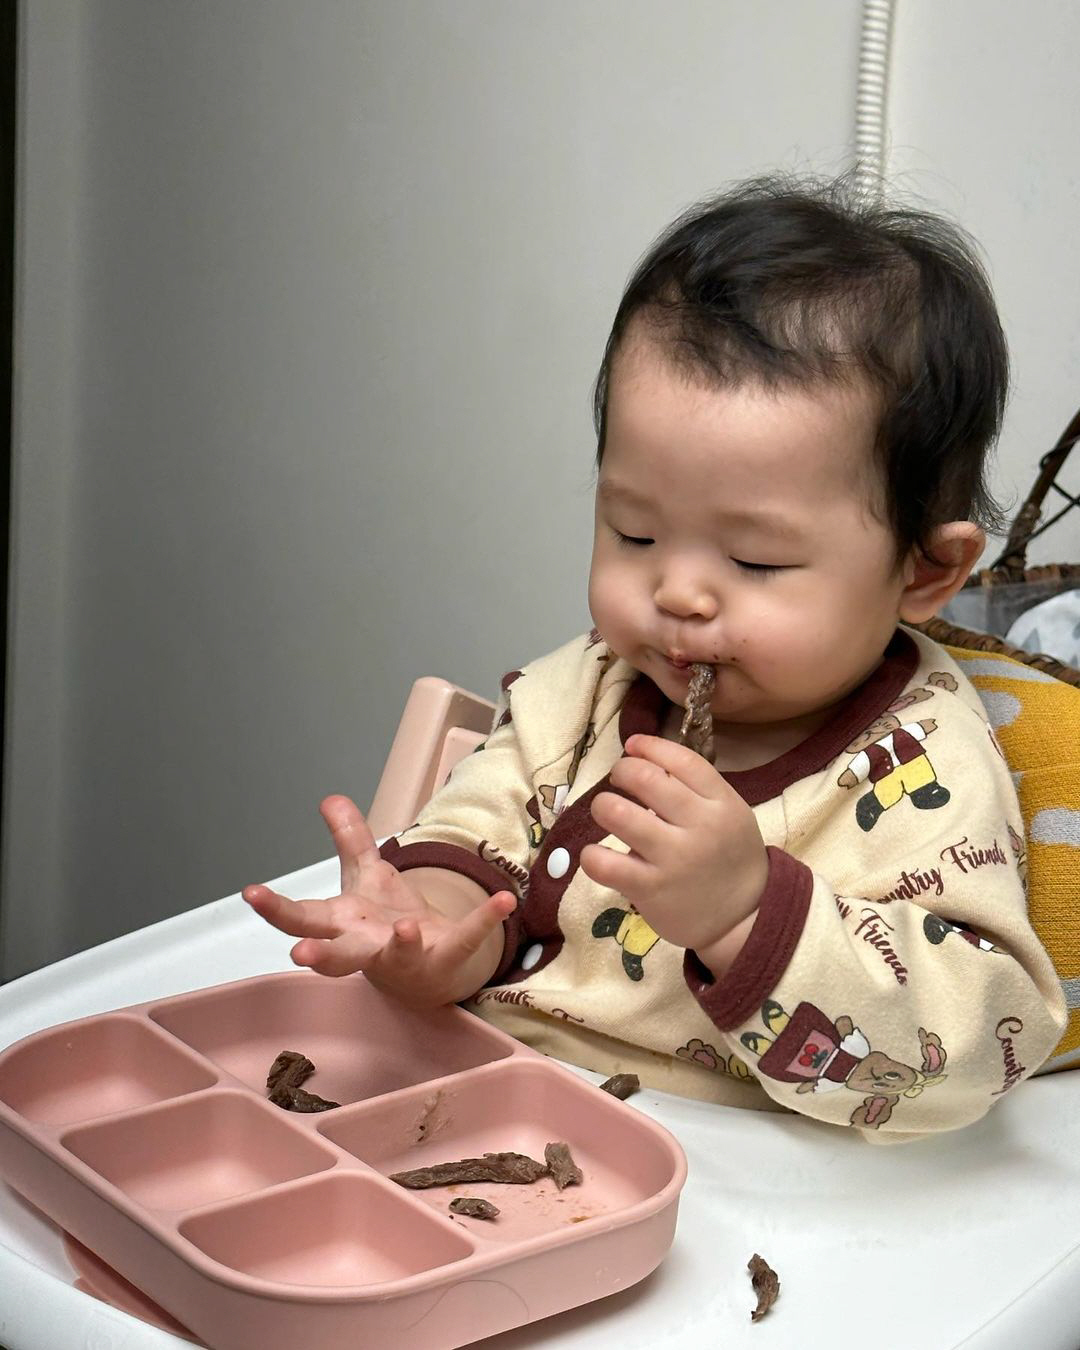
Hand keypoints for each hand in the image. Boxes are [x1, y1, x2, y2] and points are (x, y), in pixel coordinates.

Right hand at [242, 795, 515, 1005]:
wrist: (426, 971)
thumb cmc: (383, 925)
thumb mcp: (365, 877)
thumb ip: (349, 839)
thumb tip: (329, 798)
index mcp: (341, 925)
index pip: (301, 918)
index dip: (274, 907)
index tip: (251, 894)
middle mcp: (366, 947)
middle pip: (335, 954)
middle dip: (318, 955)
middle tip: (299, 956)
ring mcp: (405, 956)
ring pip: (397, 955)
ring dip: (400, 943)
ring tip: (404, 927)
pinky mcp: (445, 956)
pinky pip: (465, 938)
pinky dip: (484, 919)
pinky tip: (504, 900)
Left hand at [580, 735, 767, 955]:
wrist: (743, 919)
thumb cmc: (728, 858)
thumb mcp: (729, 813)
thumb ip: (695, 787)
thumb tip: (642, 755)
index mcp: (721, 803)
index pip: (681, 759)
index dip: (649, 746)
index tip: (632, 746)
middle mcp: (700, 827)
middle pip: (644, 778)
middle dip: (621, 771)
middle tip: (618, 781)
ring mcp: (673, 858)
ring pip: (618, 813)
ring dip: (602, 805)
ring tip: (606, 812)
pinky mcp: (650, 889)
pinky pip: (604, 863)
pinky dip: (591, 855)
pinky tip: (597, 855)